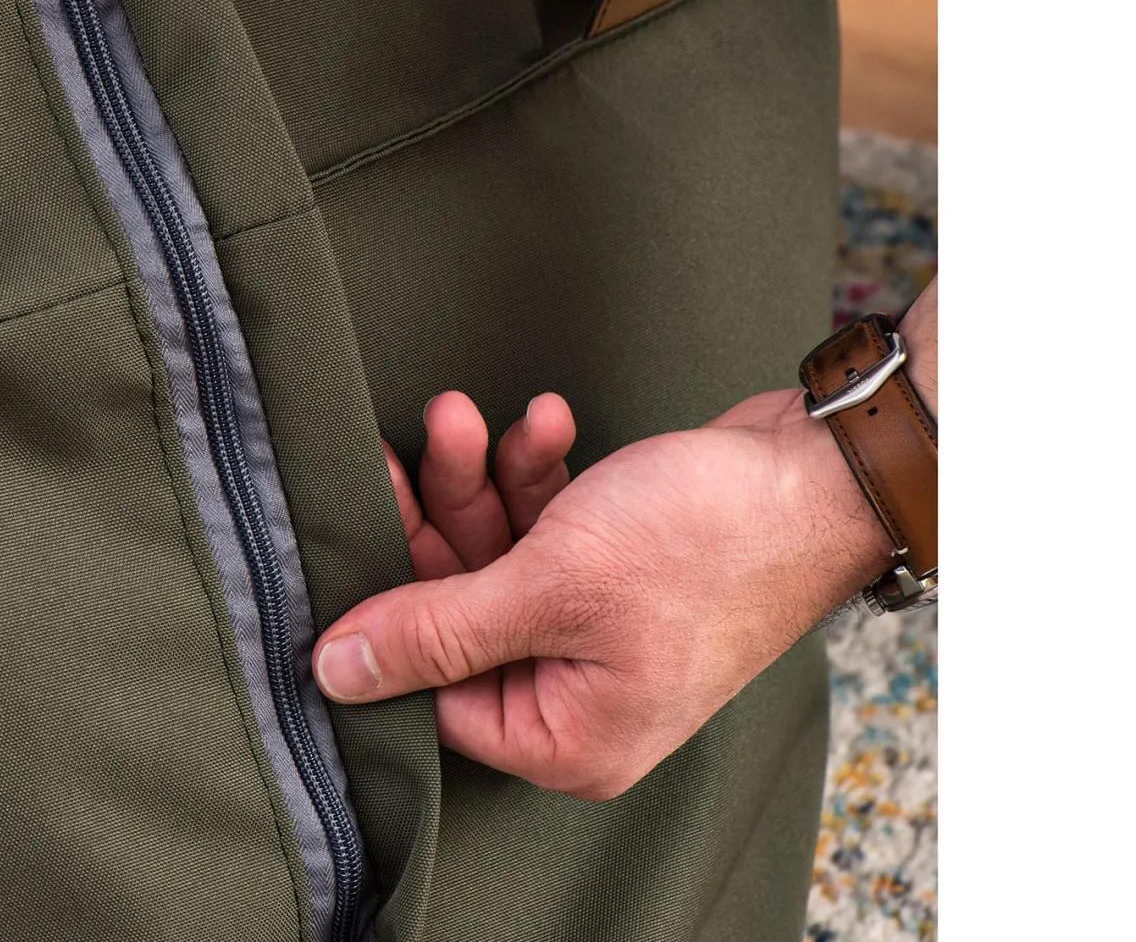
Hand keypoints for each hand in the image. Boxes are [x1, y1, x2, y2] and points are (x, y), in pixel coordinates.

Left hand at [315, 383, 896, 798]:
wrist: (816, 471)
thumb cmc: (705, 543)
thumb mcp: (551, 585)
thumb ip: (436, 629)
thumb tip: (334, 673)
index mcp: (568, 735)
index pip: (434, 689)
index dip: (391, 605)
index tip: (353, 520)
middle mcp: (579, 691)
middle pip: (460, 606)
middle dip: (439, 510)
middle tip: (422, 438)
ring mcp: (598, 625)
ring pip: (497, 550)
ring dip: (482, 475)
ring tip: (467, 414)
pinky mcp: (615, 565)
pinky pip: (545, 521)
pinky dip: (537, 469)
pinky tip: (548, 419)